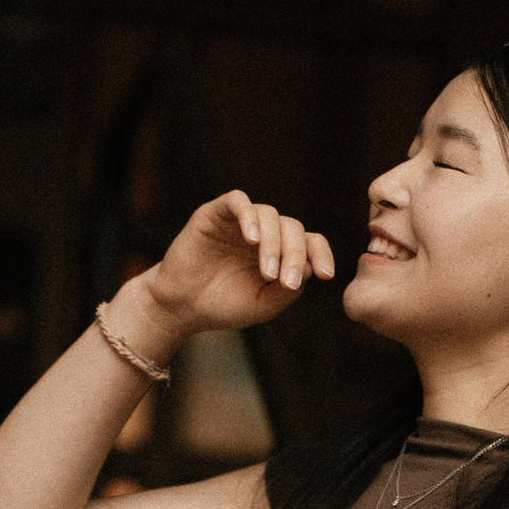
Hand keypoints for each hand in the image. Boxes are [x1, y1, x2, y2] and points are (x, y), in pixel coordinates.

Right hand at [126, 192, 335, 351]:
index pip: (310, 242)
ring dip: (273, 243)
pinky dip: (249, 217)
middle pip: (292, 227)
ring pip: (269, 214)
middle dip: (293, 255)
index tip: (326, 275)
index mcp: (280, 252)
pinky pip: (238, 201)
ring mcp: (241, 220)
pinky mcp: (216, 213)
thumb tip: (309, 267)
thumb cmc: (224, 306)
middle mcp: (265, 232)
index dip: (321, 254)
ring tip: (266, 273)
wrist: (183, 307)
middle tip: (284, 282)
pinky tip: (252, 240)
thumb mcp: (263, 305)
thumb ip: (288, 290)